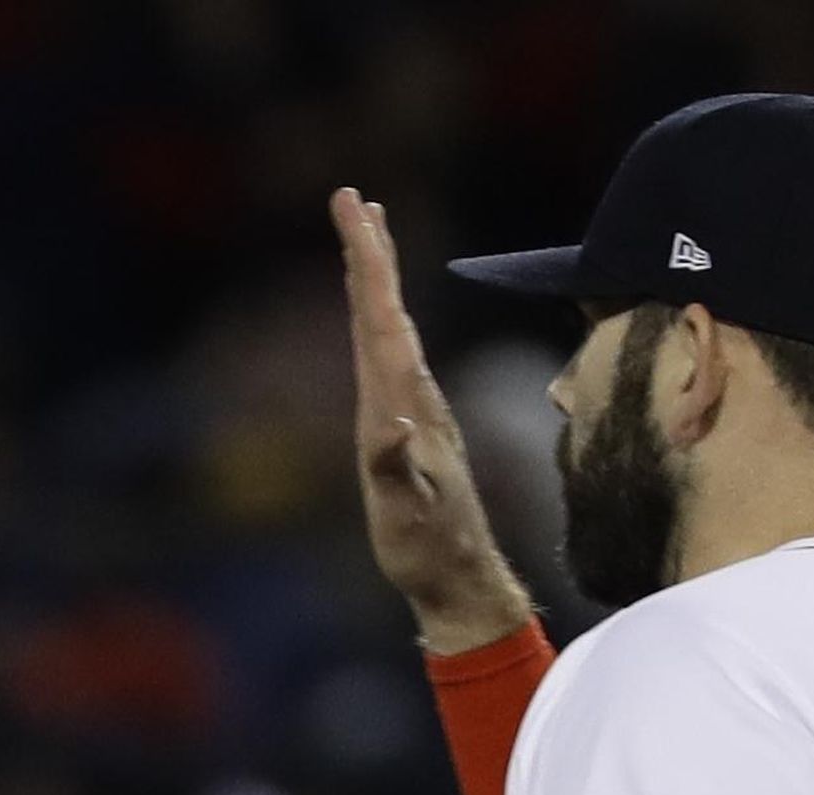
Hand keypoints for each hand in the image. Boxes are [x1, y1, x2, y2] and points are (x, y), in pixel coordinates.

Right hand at [333, 188, 531, 655]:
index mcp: (402, 405)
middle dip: (369, 252)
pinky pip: (390, 356)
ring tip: (367, 237)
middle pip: (388, 310)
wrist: (459, 576)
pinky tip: (378, 317)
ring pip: (391, 328)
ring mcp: (413, 409)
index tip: (354, 211)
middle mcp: (410, 397)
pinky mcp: (411, 426)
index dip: (368, 263)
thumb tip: (391, 426)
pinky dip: (380, 322)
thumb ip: (396, 469)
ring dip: (377, 280)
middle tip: (354, 199)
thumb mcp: (406, 515)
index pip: (382, 319)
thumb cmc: (426, 549)